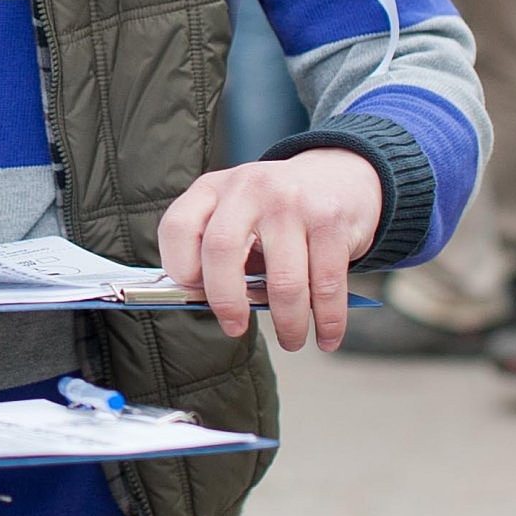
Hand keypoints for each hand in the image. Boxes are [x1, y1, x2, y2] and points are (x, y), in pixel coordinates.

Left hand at [158, 148, 381, 351]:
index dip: (178, 267)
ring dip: (288, 324)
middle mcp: (248, 188)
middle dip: (226, 301)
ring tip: (291, 342)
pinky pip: (326, 285)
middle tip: (235, 328)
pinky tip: (326, 338)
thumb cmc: (275, 208)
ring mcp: (291, 203)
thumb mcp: (236, 211)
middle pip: (222, 252)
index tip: (192, 295)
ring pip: (284, 281)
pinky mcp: (331, 221)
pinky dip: (328, 321)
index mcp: (213, 188)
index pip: (177, 227)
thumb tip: (207, 305)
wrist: (338, 174)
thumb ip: (216, 248)